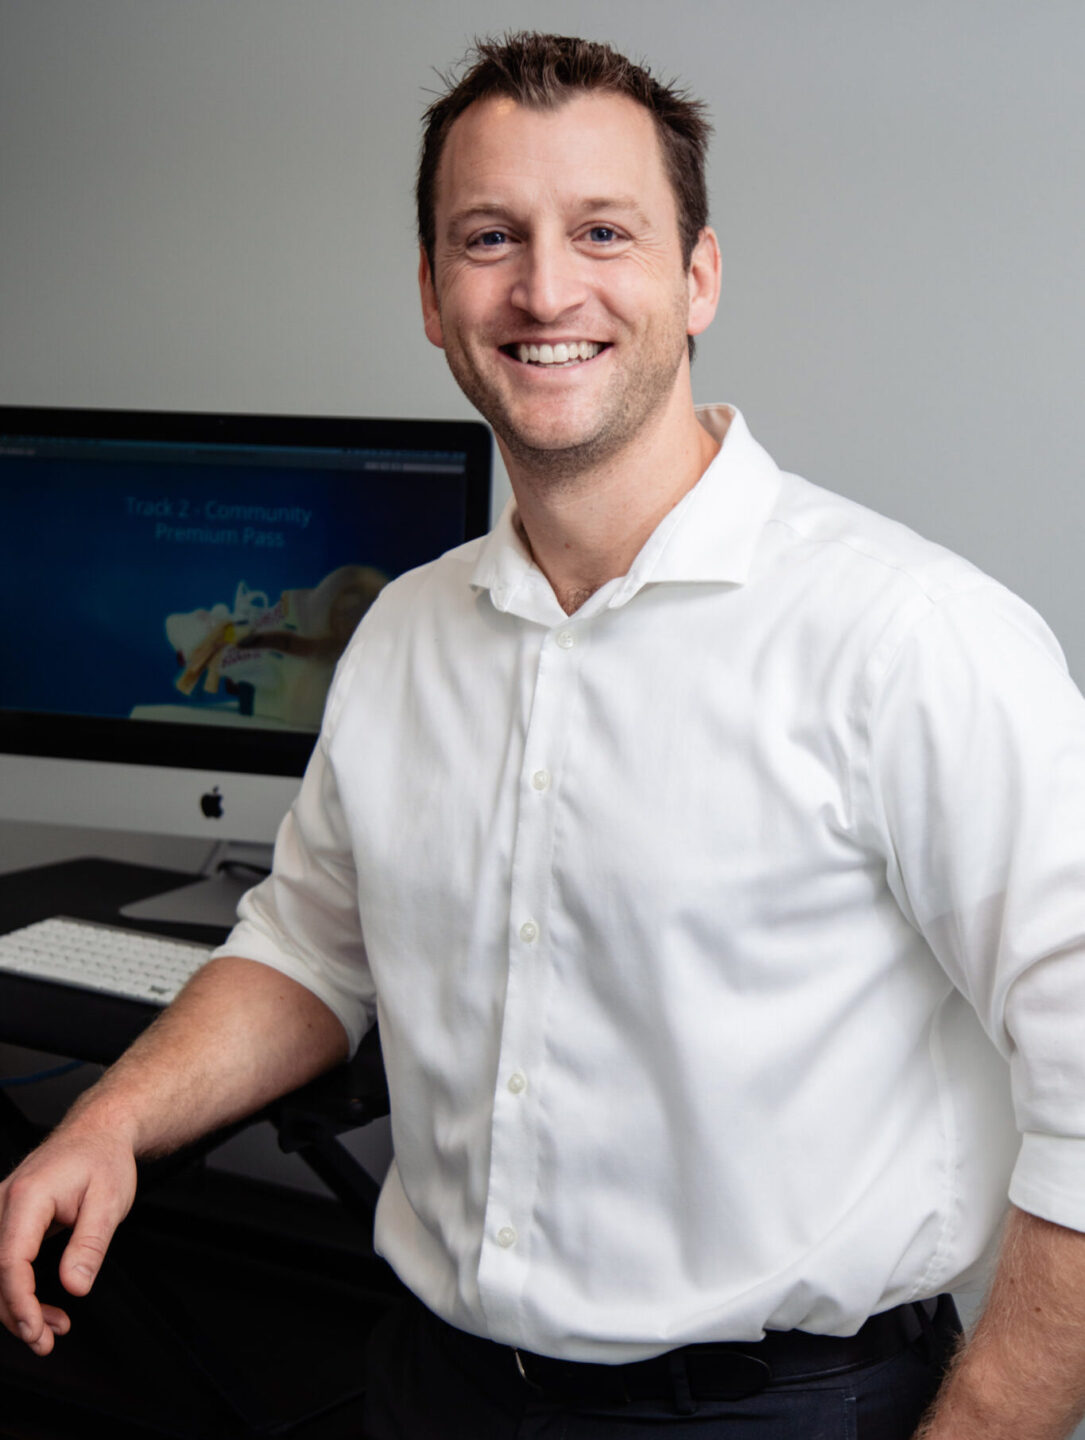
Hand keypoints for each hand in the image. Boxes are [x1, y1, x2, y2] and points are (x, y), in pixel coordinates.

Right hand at [0, 1127, 136, 1355]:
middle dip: (16, 1314)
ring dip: (17, 1306)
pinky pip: (3, 1261)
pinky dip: (18, 1289)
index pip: (10, 1261)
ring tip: (53, 1327)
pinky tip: (42, 1308)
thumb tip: (74, 1286)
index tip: (36, 1330)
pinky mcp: (7, 1219)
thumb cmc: (104, 1159)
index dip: (19, 1302)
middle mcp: (4, 1202)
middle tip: (46, 1341)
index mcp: (28, 1197)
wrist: (98, 1132)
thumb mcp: (110, 1201)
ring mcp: (1, 1210)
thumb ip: (90, 1244)